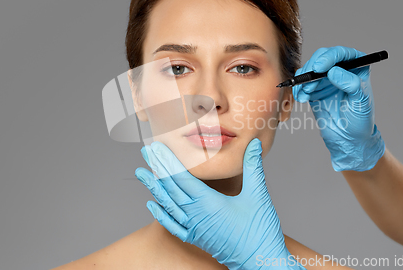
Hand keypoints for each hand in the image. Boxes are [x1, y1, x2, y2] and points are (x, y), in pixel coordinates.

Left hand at [135, 138, 304, 268]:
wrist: (260, 263)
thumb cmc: (259, 232)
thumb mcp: (258, 195)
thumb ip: (253, 167)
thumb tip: (254, 144)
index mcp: (208, 203)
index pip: (181, 177)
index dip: (168, 160)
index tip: (157, 147)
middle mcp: (196, 215)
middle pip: (170, 188)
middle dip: (157, 168)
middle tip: (146, 152)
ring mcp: (194, 228)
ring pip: (168, 205)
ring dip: (154, 188)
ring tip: (141, 173)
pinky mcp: (196, 238)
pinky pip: (172, 226)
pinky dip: (161, 214)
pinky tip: (152, 205)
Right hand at [293, 46, 384, 170]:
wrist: (348, 138)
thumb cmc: (360, 120)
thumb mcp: (360, 102)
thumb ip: (351, 84)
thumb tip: (334, 71)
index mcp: (357, 67)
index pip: (342, 54)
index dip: (329, 57)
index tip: (319, 68)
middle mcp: (341, 69)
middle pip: (322, 57)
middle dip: (313, 68)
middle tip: (308, 82)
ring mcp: (326, 78)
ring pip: (310, 67)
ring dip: (304, 79)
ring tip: (305, 94)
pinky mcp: (315, 88)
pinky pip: (302, 81)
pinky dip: (298, 87)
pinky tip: (301, 97)